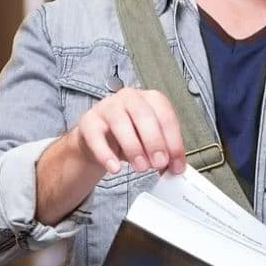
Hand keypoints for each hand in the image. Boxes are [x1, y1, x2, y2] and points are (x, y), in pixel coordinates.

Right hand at [73, 87, 187, 176]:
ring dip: (133, 147)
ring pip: (120, 123)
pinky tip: (115, 168)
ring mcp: (108, 106)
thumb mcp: (151, 143)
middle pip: (144, 115)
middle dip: (154, 141)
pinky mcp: (89, 121)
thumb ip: (165, 152)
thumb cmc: (131, 137)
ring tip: (141, 167)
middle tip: (159, 163)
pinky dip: (106, 154)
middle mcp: (130, 97)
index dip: (174, 142)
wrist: (99, 140)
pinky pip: (96, 136)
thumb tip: (176, 168)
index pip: (166, 116)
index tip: (176, 165)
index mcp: (151, 99)